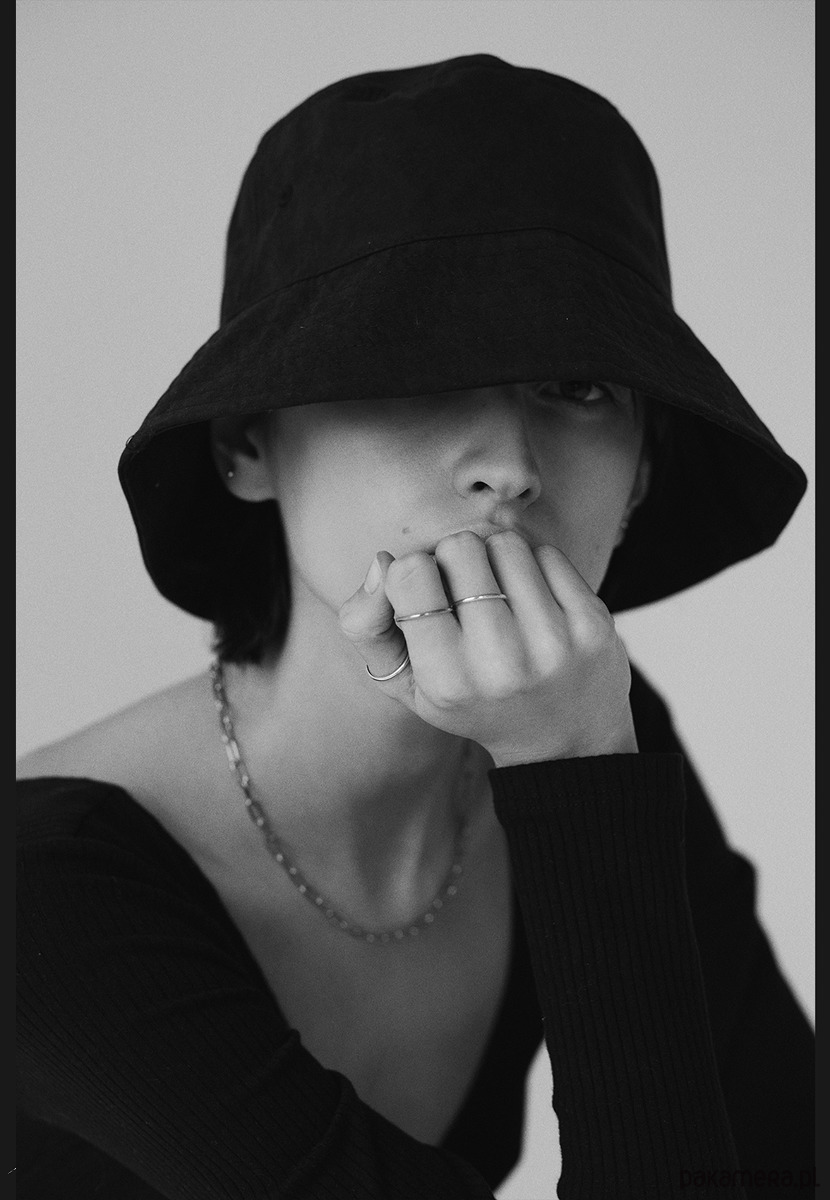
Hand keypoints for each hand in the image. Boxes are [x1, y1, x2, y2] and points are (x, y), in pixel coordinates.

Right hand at [338, 531, 637, 765]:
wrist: (567, 744)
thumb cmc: (475, 703)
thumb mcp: (408, 685)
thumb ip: (367, 627)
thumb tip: (380, 560)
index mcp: (447, 680)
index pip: (410, 573)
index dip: (413, 572)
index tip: (428, 597)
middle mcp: (501, 663)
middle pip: (460, 546)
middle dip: (456, 558)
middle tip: (465, 592)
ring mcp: (553, 642)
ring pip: (505, 542)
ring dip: (495, 556)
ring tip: (498, 593)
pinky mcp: (593, 624)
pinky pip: (547, 553)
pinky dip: (533, 564)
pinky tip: (531, 599)